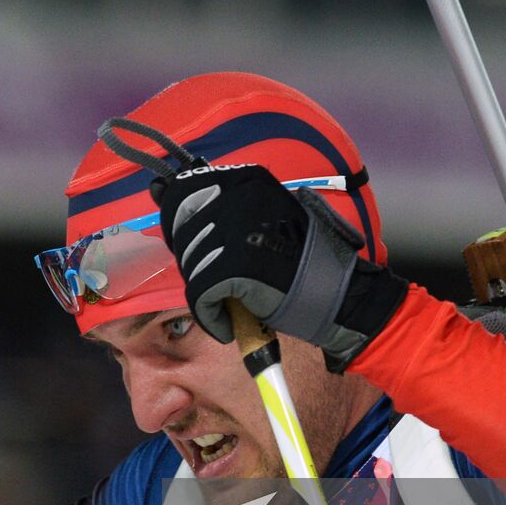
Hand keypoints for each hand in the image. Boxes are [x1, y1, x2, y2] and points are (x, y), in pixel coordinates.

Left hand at [153, 163, 406, 369]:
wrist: (339, 294)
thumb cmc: (303, 260)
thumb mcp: (266, 216)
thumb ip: (226, 206)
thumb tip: (167, 194)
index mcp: (246, 181)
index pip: (183, 193)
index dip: (178, 222)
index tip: (186, 241)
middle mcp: (238, 199)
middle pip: (183, 231)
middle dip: (191, 259)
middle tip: (212, 277)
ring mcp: (236, 232)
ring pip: (191, 265)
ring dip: (203, 290)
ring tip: (229, 301)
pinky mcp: (235, 268)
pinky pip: (200, 295)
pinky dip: (210, 315)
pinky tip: (226, 324)